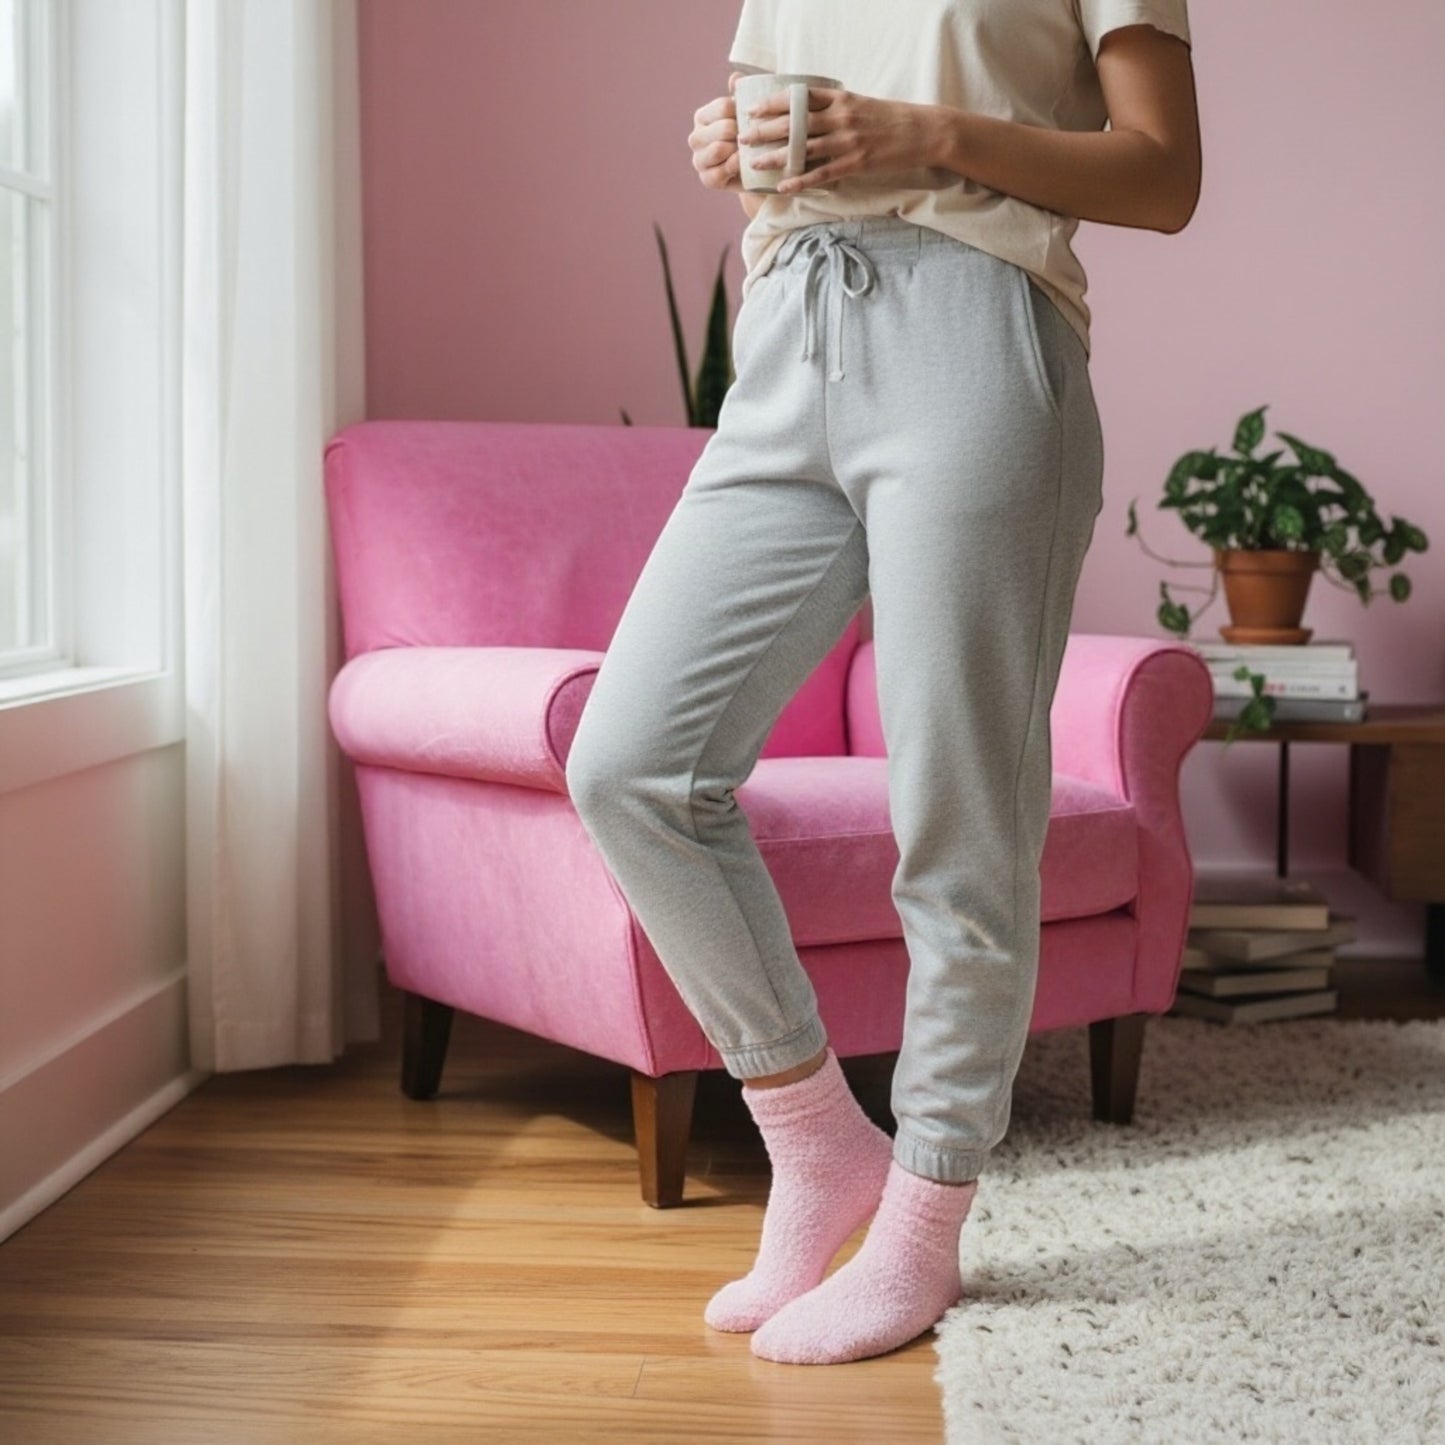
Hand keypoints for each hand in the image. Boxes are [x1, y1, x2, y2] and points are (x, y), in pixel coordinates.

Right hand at [688, 71, 751, 191]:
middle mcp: (696, 137)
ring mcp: (698, 159)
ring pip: (718, 149)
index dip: (743, 113)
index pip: (724, 107)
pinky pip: (720, 171)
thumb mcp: (749, 115)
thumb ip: (741, 94)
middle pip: (723, 128)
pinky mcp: (706, 179)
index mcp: (703, 116)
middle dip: (742, 134)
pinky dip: (734, 167)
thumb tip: (735, 77)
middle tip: (756, 139)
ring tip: (750, 151)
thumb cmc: (753, 137)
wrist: (757, 171)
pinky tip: (744, 164)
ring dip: (738, 151)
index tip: (756, 119)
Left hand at [735, 85, 935, 192]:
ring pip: (802, 148)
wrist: (923, 131)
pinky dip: (800, 180)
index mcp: (839, 98)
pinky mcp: (855, 162)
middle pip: (794, 122)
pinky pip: (821, 173)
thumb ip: (833, 108)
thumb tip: (808, 114)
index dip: (772, 104)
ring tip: (753, 162)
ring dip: (775, 156)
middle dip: (764, 130)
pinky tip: (783, 186)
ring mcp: (847, 140)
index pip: (798, 97)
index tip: (752, 109)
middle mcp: (839, 117)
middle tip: (742, 137)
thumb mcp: (859, 103)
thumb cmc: (890, 119)